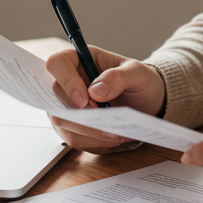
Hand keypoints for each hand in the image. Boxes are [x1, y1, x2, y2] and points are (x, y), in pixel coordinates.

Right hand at [45, 45, 164, 153]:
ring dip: (88, 131)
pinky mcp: (72, 125)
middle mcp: (69, 82)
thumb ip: (118, 77)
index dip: (66, 82)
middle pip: (54, 98)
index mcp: (80, 60)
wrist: (148, 102)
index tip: (85, 100)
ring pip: (61, 122)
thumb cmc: (140, 81)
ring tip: (115, 133)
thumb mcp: (137, 74)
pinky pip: (73, 138)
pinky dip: (93, 142)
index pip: (57, 64)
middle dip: (79, 114)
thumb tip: (95, 91)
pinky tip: (112, 138)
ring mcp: (67, 105)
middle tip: (106, 119)